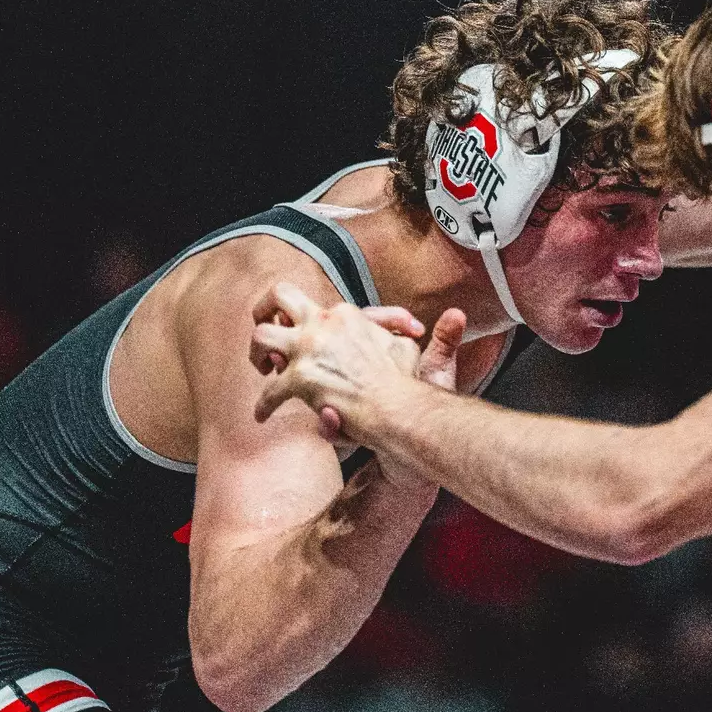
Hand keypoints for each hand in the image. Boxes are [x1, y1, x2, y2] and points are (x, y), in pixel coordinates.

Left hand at [251, 282, 463, 453]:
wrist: (401, 411)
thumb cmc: (410, 386)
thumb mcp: (418, 352)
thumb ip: (433, 335)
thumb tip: (455, 316)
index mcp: (348, 315)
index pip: (321, 307)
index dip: (311, 323)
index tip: (310, 338)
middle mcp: (324, 324)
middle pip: (280, 295)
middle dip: (266, 308)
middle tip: (263, 325)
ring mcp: (309, 350)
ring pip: (262, 335)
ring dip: (257, 352)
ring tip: (260, 369)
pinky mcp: (301, 379)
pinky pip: (270, 390)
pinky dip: (264, 405)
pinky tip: (262, 415)